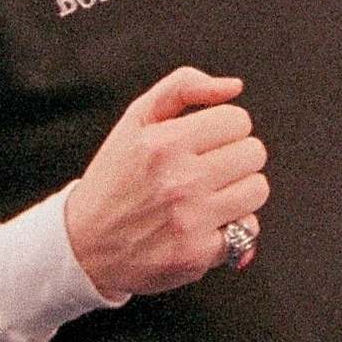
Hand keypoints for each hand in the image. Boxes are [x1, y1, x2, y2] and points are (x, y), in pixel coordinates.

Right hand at [64, 68, 268, 299]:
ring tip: (209, 194)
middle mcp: (179, 181)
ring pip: (257, 188)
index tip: (207, 141)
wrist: (83, 246)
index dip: (225, 128)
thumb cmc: (115, 178)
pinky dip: (232, 226)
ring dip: (239, 190)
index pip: (238, 120)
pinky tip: (204, 224)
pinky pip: (247, 229)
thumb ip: (183, 87)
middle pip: (254, 153)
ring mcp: (189, 220)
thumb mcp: (136, 120)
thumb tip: (234, 86)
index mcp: (164, 143)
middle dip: (235, 157)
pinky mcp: (196, 255)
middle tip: (209, 168)